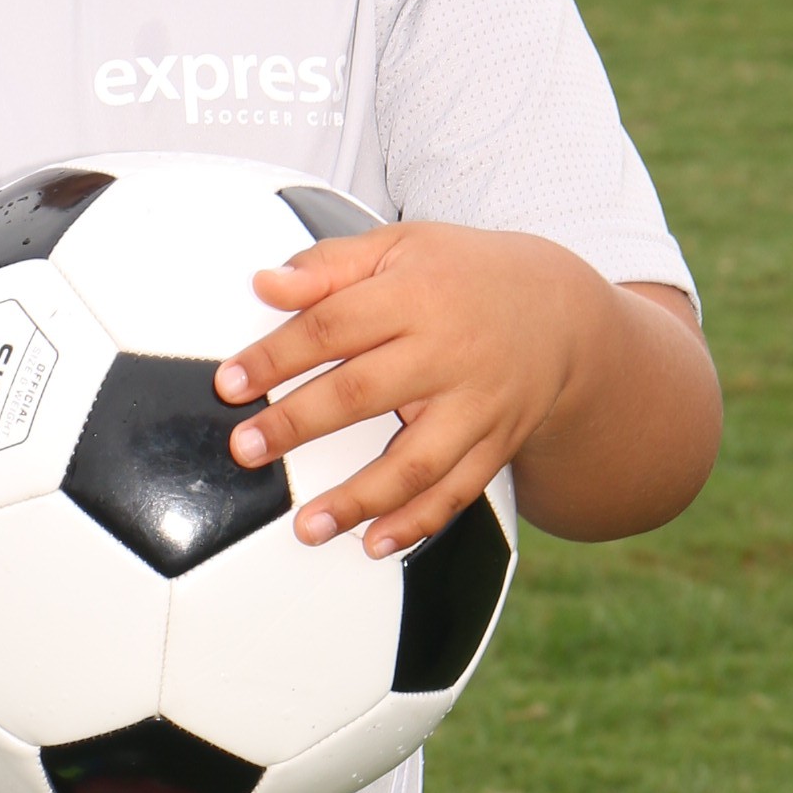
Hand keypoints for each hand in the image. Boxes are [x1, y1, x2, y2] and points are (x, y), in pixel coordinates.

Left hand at [212, 223, 611, 557]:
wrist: (561, 313)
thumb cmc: (462, 276)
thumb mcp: (399, 248)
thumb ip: (329, 266)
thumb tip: (265, 283)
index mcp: (417, 295)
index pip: (333, 325)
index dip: (276, 356)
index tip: (230, 384)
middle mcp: (449, 353)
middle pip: (364, 393)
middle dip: (299, 425)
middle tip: (246, 449)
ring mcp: (477, 406)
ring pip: (415, 461)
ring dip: (358, 499)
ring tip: (306, 527)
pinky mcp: (497, 445)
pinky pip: (457, 493)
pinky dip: (418, 524)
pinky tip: (375, 544)